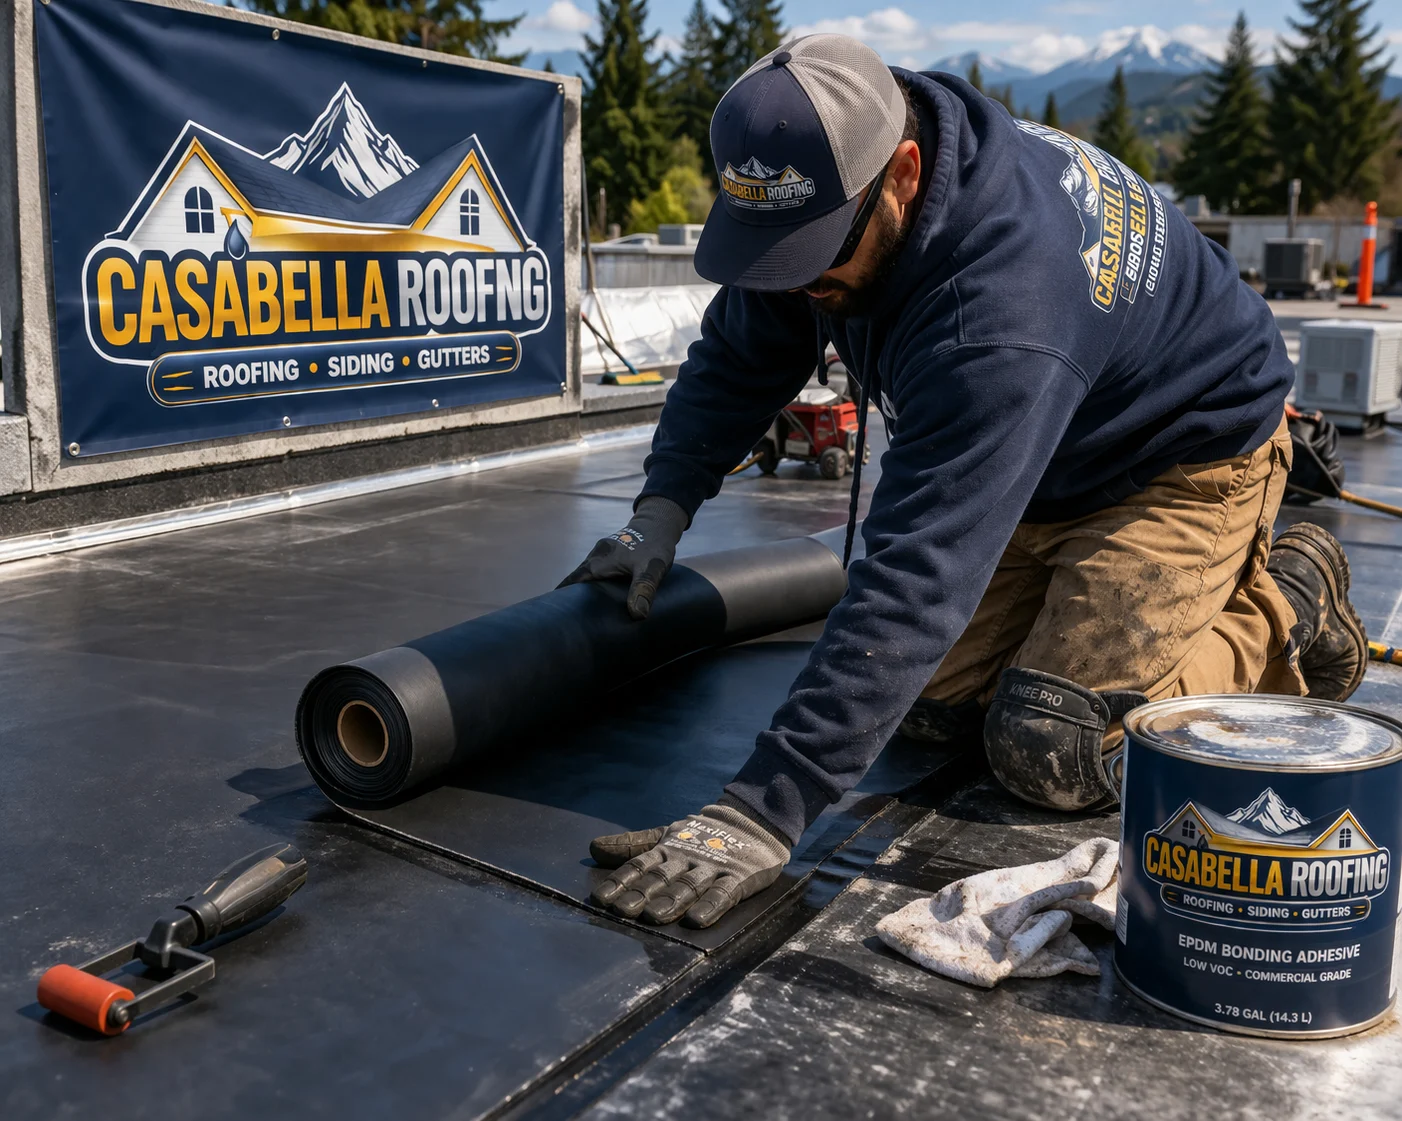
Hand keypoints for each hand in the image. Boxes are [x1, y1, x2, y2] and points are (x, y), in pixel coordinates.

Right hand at [557, 496, 687, 619]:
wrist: (659, 522)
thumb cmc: (655, 545)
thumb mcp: (652, 568)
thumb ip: (644, 589)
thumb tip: (637, 615)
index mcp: (598, 562)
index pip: (572, 581)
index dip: (561, 597)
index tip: (551, 614)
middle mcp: (595, 557)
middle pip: (576, 580)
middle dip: (569, 598)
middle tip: (566, 621)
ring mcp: (602, 554)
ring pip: (586, 575)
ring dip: (583, 591)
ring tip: (582, 614)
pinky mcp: (610, 555)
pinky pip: (595, 571)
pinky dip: (594, 584)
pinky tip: (601, 597)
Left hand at [589, 801, 790, 927]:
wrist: (750, 822)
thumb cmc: (700, 835)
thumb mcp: (664, 836)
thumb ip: (631, 845)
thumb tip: (592, 848)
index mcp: (667, 849)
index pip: (640, 865)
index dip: (621, 881)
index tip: (601, 898)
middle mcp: (686, 858)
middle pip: (661, 878)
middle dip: (641, 894)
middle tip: (622, 910)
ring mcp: (712, 867)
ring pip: (688, 886)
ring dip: (671, 901)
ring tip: (654, 916)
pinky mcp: (738, 877)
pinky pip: (724, 893)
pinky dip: (711, 906)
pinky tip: (697, 920)